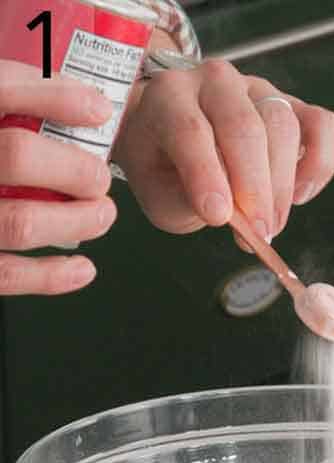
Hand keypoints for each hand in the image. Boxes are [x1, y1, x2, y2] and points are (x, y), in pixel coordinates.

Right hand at [0, 61, 117, 294]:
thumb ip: (14, 91)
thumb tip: (89, 101)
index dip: (54, 98)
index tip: (97, 110)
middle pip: (16, 157)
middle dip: (74, 170)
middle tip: (97, 177)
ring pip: (19, 222)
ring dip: (75, 221)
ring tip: (100, 213)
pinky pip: (3, 273)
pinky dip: (49, 275)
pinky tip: (80, 267)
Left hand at [112, 59, 333, 243]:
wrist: (177, 142)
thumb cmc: (165, 169)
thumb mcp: (158, 193)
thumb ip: (187, 202)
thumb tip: (233, 215)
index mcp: (169, 95)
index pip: (190, 129)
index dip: (206, 176)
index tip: (218, 218)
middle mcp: (215, 82)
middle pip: (244, 127)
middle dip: (255, 187)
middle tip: (258, 231)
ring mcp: (258, 89)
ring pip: (283, 126)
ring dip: (282, 184)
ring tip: (272, 223)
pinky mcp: (294, 105)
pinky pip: (323, 125)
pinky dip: (320, 163)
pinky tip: (300, 194)